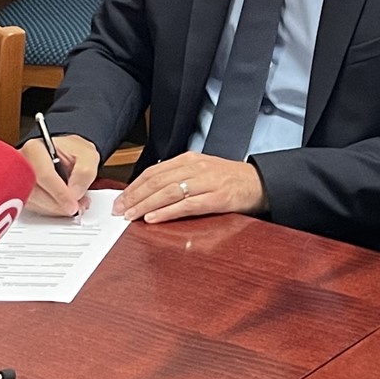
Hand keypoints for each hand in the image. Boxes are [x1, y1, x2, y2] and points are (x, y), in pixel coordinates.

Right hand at [21, 135, 98, 216]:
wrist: (66, 155)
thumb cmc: (73, 152)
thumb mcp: (87, 155)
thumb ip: (84, 172)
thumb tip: (74, 193)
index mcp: (36, 149)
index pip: (44, 175)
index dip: (59, 193)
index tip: (72, 204)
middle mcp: (21, 163)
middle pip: (35, 192)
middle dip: (58, 205)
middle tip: (76, 206)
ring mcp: (18, 179)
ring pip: (33, 203)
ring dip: (55, 209)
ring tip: (74, 204)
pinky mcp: (20, 192)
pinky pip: (33, 207)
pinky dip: (50, 210)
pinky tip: (63, 205)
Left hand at [114, 152, 266, 222]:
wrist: (260, 182)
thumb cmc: (231, 178)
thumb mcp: (202, 169)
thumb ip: (179, 175)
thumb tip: (152, 187)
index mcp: (189, 160)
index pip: (154, 172)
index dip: (134, 186)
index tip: (121, 199)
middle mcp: (195, 168)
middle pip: (157, 182)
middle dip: (134, 197)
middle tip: (120, 210)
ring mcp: (207, 182)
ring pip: (168, 193)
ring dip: (145, 205)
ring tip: (131, 216)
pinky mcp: (217, 198)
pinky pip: (187, 205)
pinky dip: (167, 212)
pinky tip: (154, 218)